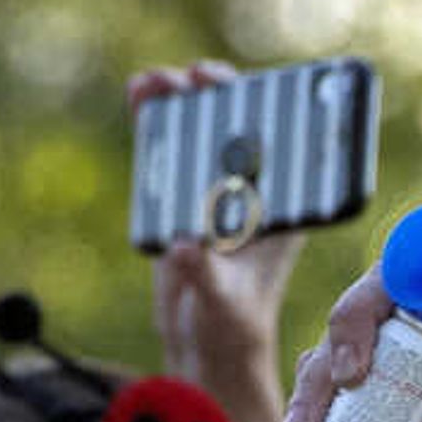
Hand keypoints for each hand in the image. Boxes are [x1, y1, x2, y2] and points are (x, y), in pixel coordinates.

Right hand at [133, 62, 310, 391]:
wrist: (205, 343)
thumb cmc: (232, 325)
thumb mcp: (223, 301)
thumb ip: (204, 274)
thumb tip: (183, 245)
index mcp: (282, 208)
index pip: (280, 147)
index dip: (265, 112)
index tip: (245, 92)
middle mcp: (254, 191)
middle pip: (239, 128)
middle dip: (218, 95)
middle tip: (195, 78)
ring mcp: (217, 189)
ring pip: (202, 132)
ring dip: (181, 101)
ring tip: (153, 83)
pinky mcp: (184, 195)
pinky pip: (170, 150)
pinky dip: (154, 122)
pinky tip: (139, 97)